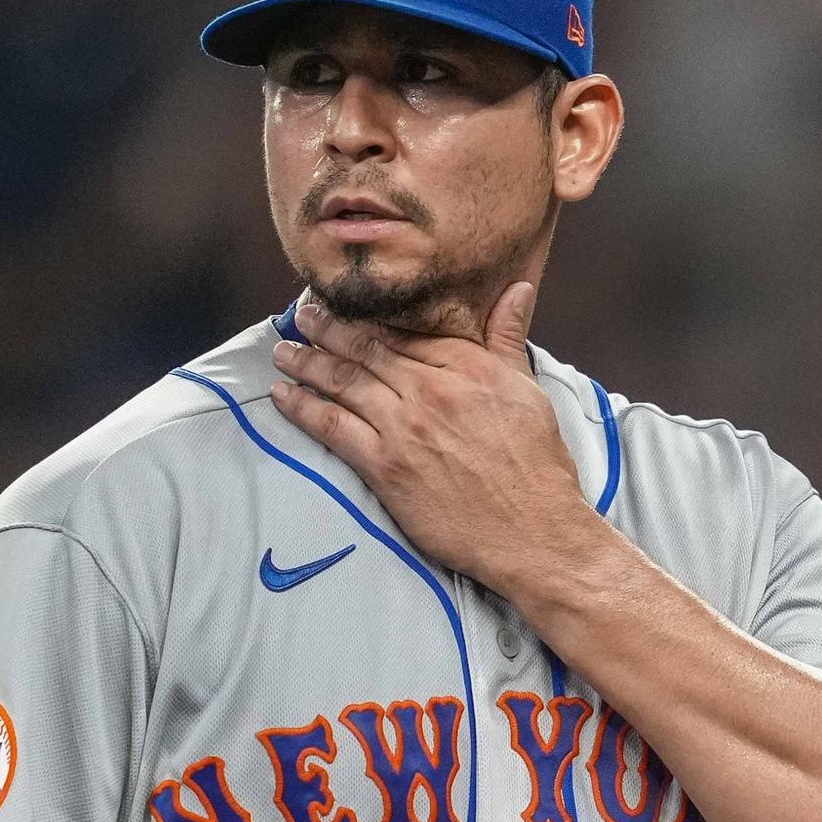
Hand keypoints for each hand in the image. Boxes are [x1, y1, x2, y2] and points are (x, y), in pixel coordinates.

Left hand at [270, 285, 605, 599]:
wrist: (532, 532)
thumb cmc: (538, 468)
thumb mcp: (529, 391)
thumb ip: (509, 339)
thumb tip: (516, 290)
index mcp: (468, 365)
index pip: (405, 331)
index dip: (367, 318)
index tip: (343, 308)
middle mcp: (430, 389)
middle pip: (366, 349)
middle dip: (326, 330)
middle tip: (301, 317)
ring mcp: (404, 427)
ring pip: (343, 382)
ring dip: (306, 363)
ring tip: (284, 352)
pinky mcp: (386, 466)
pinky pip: (332, 427)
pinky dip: (303, 408)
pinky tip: (283, 395)